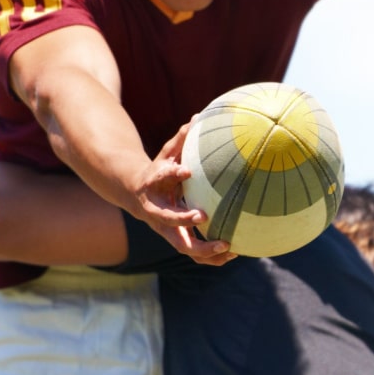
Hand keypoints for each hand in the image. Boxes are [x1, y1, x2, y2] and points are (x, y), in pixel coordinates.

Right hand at [138, 119, 236, 266]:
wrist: (137, 196)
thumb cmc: (158, 172)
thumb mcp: (166, 155)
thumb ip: (181, 140)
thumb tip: (198, 117)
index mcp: (153, 188)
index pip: (159, 178)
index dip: (172, 173)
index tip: (187, 170)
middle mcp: (157, 212)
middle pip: (168, 222)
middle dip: (184, 221)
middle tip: (204, 216)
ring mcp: (167, 230)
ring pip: (184, 247)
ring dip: (205, 250)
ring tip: (230, 246)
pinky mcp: (178, 239)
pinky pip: (195, 254)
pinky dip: (213, 257)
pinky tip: (235, 252)